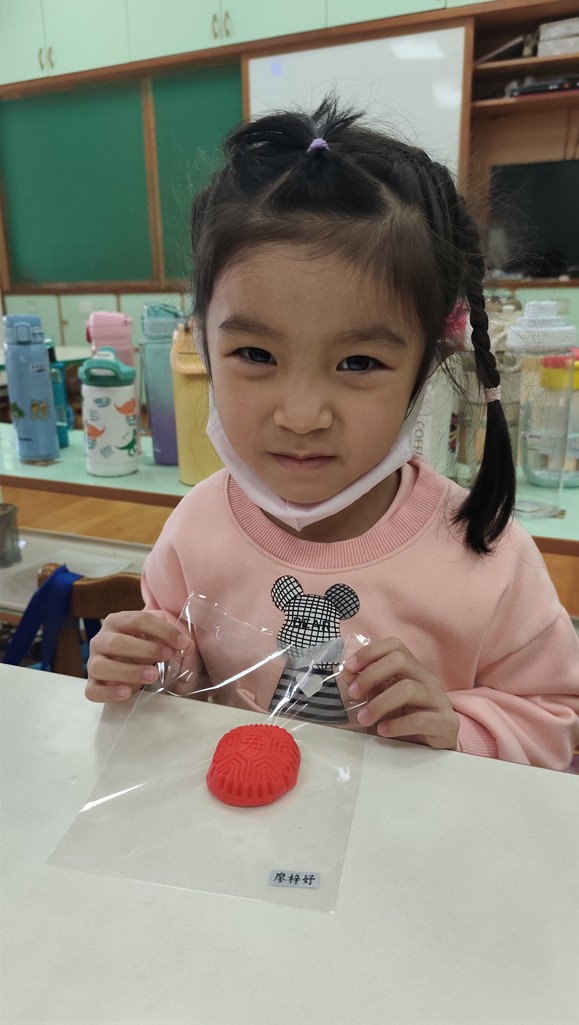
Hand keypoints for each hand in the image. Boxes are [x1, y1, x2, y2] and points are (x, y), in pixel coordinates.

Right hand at [85, 610, 194, 703]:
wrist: (131, 662)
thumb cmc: (148, 646)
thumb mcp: (162, 636)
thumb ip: (175, 638)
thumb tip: (186, 646)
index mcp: (119, 621)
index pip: (139, 620)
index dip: (163, 631)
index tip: (182, 643)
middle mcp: (101, 639)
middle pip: (117, 642)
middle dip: (145, 650)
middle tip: (167, 656)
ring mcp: (94, 662)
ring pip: (101, 666)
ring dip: (128, 671)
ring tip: (153, 676)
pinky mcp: (92, 684)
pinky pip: (92, 691)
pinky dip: (109, 693)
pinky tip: (127, 693)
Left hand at [341, 637, 458, 749]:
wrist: (431, 752)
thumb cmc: (403, 723)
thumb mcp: (380, 700)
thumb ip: (365, 686)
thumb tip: (344, 673)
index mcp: (412, 670)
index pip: (394, 646)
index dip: (369, 652)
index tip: (349, 668)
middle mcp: (427, 679)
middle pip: (400, 660)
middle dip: (371, 675)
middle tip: (353, 694)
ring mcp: (438, 700)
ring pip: (408, 688)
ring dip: (379, 703)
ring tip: (363, 718)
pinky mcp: (445, 723)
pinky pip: (420, 719)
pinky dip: (397, 725)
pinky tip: (383, 731)